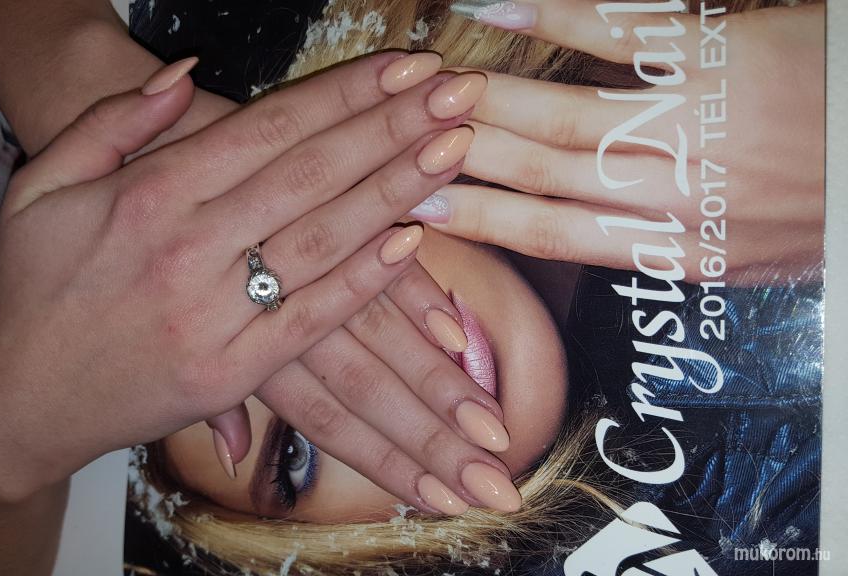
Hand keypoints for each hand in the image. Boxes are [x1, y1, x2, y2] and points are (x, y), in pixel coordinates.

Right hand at [0, 53, 507, 514]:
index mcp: (145, 196)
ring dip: (394, 191)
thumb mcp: (40, 188)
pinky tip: (412, 242)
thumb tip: (181, 73)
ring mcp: (213, 316)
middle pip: (310, 175)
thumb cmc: (29, 291)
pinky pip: (311, 319)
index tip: (403, 69)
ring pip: (323, 240)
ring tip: (452, 150)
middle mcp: (186, 250)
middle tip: (455, 95)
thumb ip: (111, 125)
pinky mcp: (230, 373)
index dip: (343, 94)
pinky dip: (364, 282)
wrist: (13, 402)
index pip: (267, 129)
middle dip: (390, 129)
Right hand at [413, 1, 823, 283]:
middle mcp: (671, 194)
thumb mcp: (755, 256)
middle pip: (537, 174)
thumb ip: (674, 242)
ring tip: (429, 85)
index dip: (478, 220)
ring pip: (560, 116)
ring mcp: (690, 124)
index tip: (420, 208)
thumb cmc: (834, 206)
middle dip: (460, 156)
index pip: (552, 235)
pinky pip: (616, 36)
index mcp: (680, 248)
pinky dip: (552, 21)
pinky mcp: (714, 57)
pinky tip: (497, 11)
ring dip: (486, 97)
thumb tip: (602, 228)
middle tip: (400, 140)